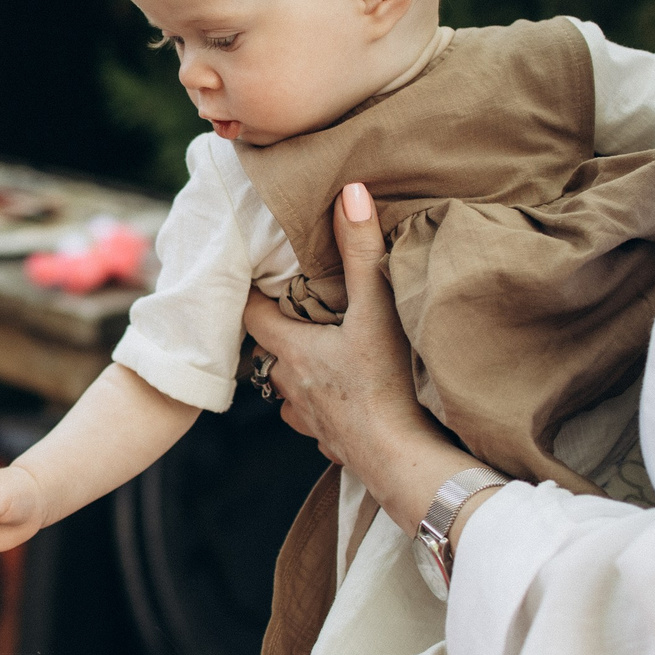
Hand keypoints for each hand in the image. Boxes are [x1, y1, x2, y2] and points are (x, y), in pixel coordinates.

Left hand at [244, 183, 475, 532]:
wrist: (403, 463)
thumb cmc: (386, 386)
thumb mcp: (376, 311)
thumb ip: (362, 251)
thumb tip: (350, 192)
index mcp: (290, 350)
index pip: (251, 313)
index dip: (255, 291)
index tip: (262, 272)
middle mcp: (289, 386)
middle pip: (271, 349)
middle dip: (283, 327)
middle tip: (303, 304)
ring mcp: (308, 419)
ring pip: (291, 386)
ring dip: (302, 368)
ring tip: (324, 348)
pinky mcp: (331, 442)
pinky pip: (316, 417)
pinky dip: (324, 402)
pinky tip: (347, 394)